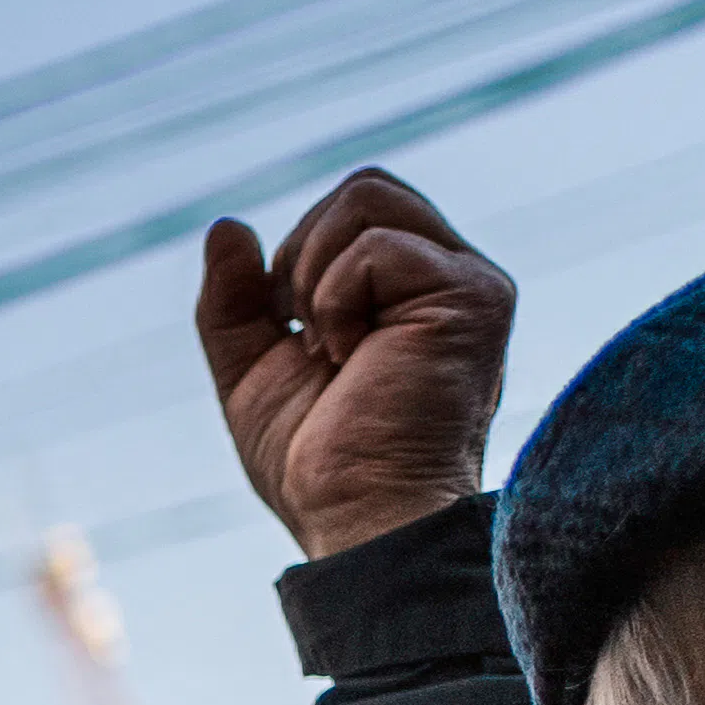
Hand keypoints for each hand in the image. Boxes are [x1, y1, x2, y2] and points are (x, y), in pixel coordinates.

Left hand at [194, 167, 521, 559]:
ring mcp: (471, 282)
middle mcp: (453, 274)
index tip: (297, 336)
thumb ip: (236, 299)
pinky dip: (334, 301)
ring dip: (314, 277)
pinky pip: (374, 246)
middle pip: (362, 188)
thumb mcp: (253, 370)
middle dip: (301, 258)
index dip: (298, 257)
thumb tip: (228, 224)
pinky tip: (351, 358)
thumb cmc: (317, 463)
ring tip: (332, 350)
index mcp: (412, 288)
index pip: (353, 208)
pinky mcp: (476, 296)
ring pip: (366, 196)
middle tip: (312, 342)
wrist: (356, 516)